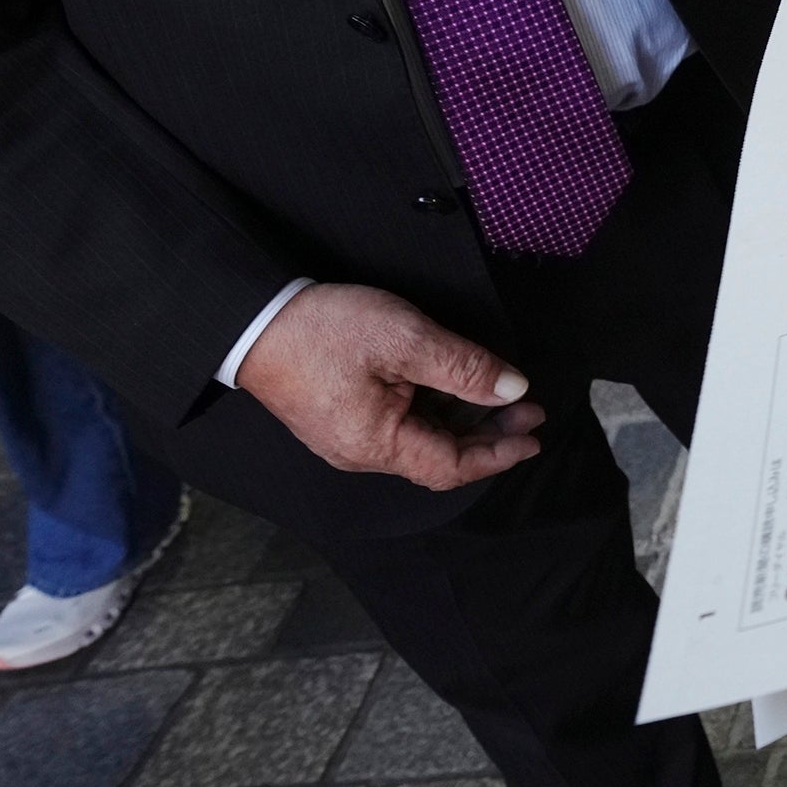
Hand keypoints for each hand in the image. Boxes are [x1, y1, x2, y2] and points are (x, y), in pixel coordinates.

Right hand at [234, 283, 543, 490]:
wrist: (252, 320)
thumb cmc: (324, 330)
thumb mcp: (406, 339)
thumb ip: (464, 368)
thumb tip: (513, 390)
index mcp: (376, 445)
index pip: (451, 466)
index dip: (499, 453)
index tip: (535, 433)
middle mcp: (360, 453)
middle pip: (438, 457)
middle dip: (488, 435)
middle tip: (526, 408)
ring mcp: (348, 437)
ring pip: (420, 440)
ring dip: (463, 420)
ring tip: (500, 394)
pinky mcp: (340, 418)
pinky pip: (399, 425)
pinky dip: (435, 411)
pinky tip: (455, 388)